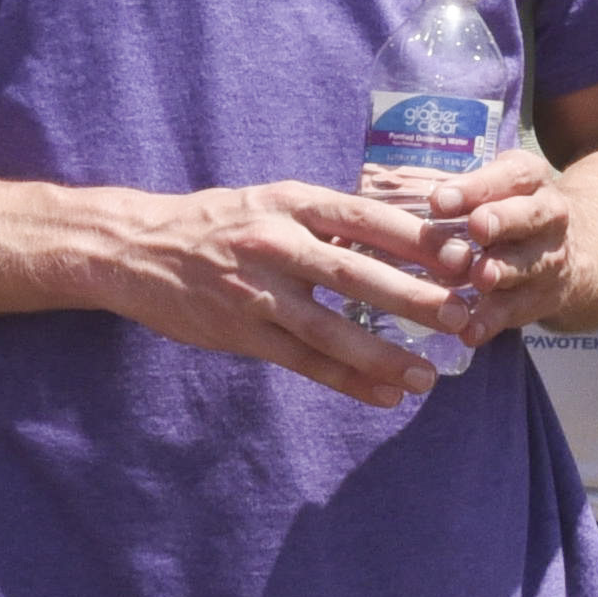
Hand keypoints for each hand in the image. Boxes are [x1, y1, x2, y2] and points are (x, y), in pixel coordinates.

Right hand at [66, 178, 467, 407]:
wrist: (132, 250)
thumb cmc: (212, 224)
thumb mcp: (269, 202)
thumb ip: (326, 220)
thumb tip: (401, 236)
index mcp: (290, 203)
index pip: (369, 220)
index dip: (420, 241)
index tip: (465, 259)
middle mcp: (275, 244)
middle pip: (357, 276)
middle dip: (415, 300)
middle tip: (464, 319)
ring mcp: (254, 292)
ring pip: (330, 330)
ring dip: (383, 355)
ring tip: (427, 376)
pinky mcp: (238, 332)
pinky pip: (301, 361)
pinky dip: (345, 381)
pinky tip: (382, 394)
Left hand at [428, 141, 584, 347]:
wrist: (572, 251)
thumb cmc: (505, 211)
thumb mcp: (489, 189)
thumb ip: (447, 193)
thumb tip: (368, 198)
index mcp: (528, 181)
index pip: (511, 175)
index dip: (478, 186)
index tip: (440, 200)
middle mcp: (547, 216)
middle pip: (529, 215)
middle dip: (502, 221)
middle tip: (477, 227)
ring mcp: (547, 259)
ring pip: (527, 264)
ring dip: (501, 271)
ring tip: (479, 279)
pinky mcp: (540, 297)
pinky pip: (517, 310)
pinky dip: (493, 320)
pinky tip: (470, 330)